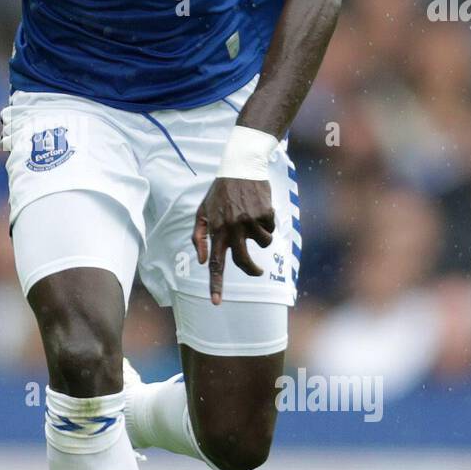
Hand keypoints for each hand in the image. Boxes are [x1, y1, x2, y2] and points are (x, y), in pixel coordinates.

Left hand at [192, 177, 274, 305]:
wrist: (241, 166)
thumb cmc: (220, 192)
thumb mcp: (202, 211)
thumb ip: (199, 237)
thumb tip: (203, 262)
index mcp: (216, 229)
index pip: (215, 263)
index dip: (216, 285)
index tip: (216, 303)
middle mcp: (232, 227)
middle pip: (244, 262)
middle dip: (253, 271)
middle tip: (257, 271)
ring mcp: (249, 220)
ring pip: (263, 243)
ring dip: (262, 236)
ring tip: (254, 219)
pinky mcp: (265, 212)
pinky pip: (271, 228)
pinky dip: (268, 221)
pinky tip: (260, 207)